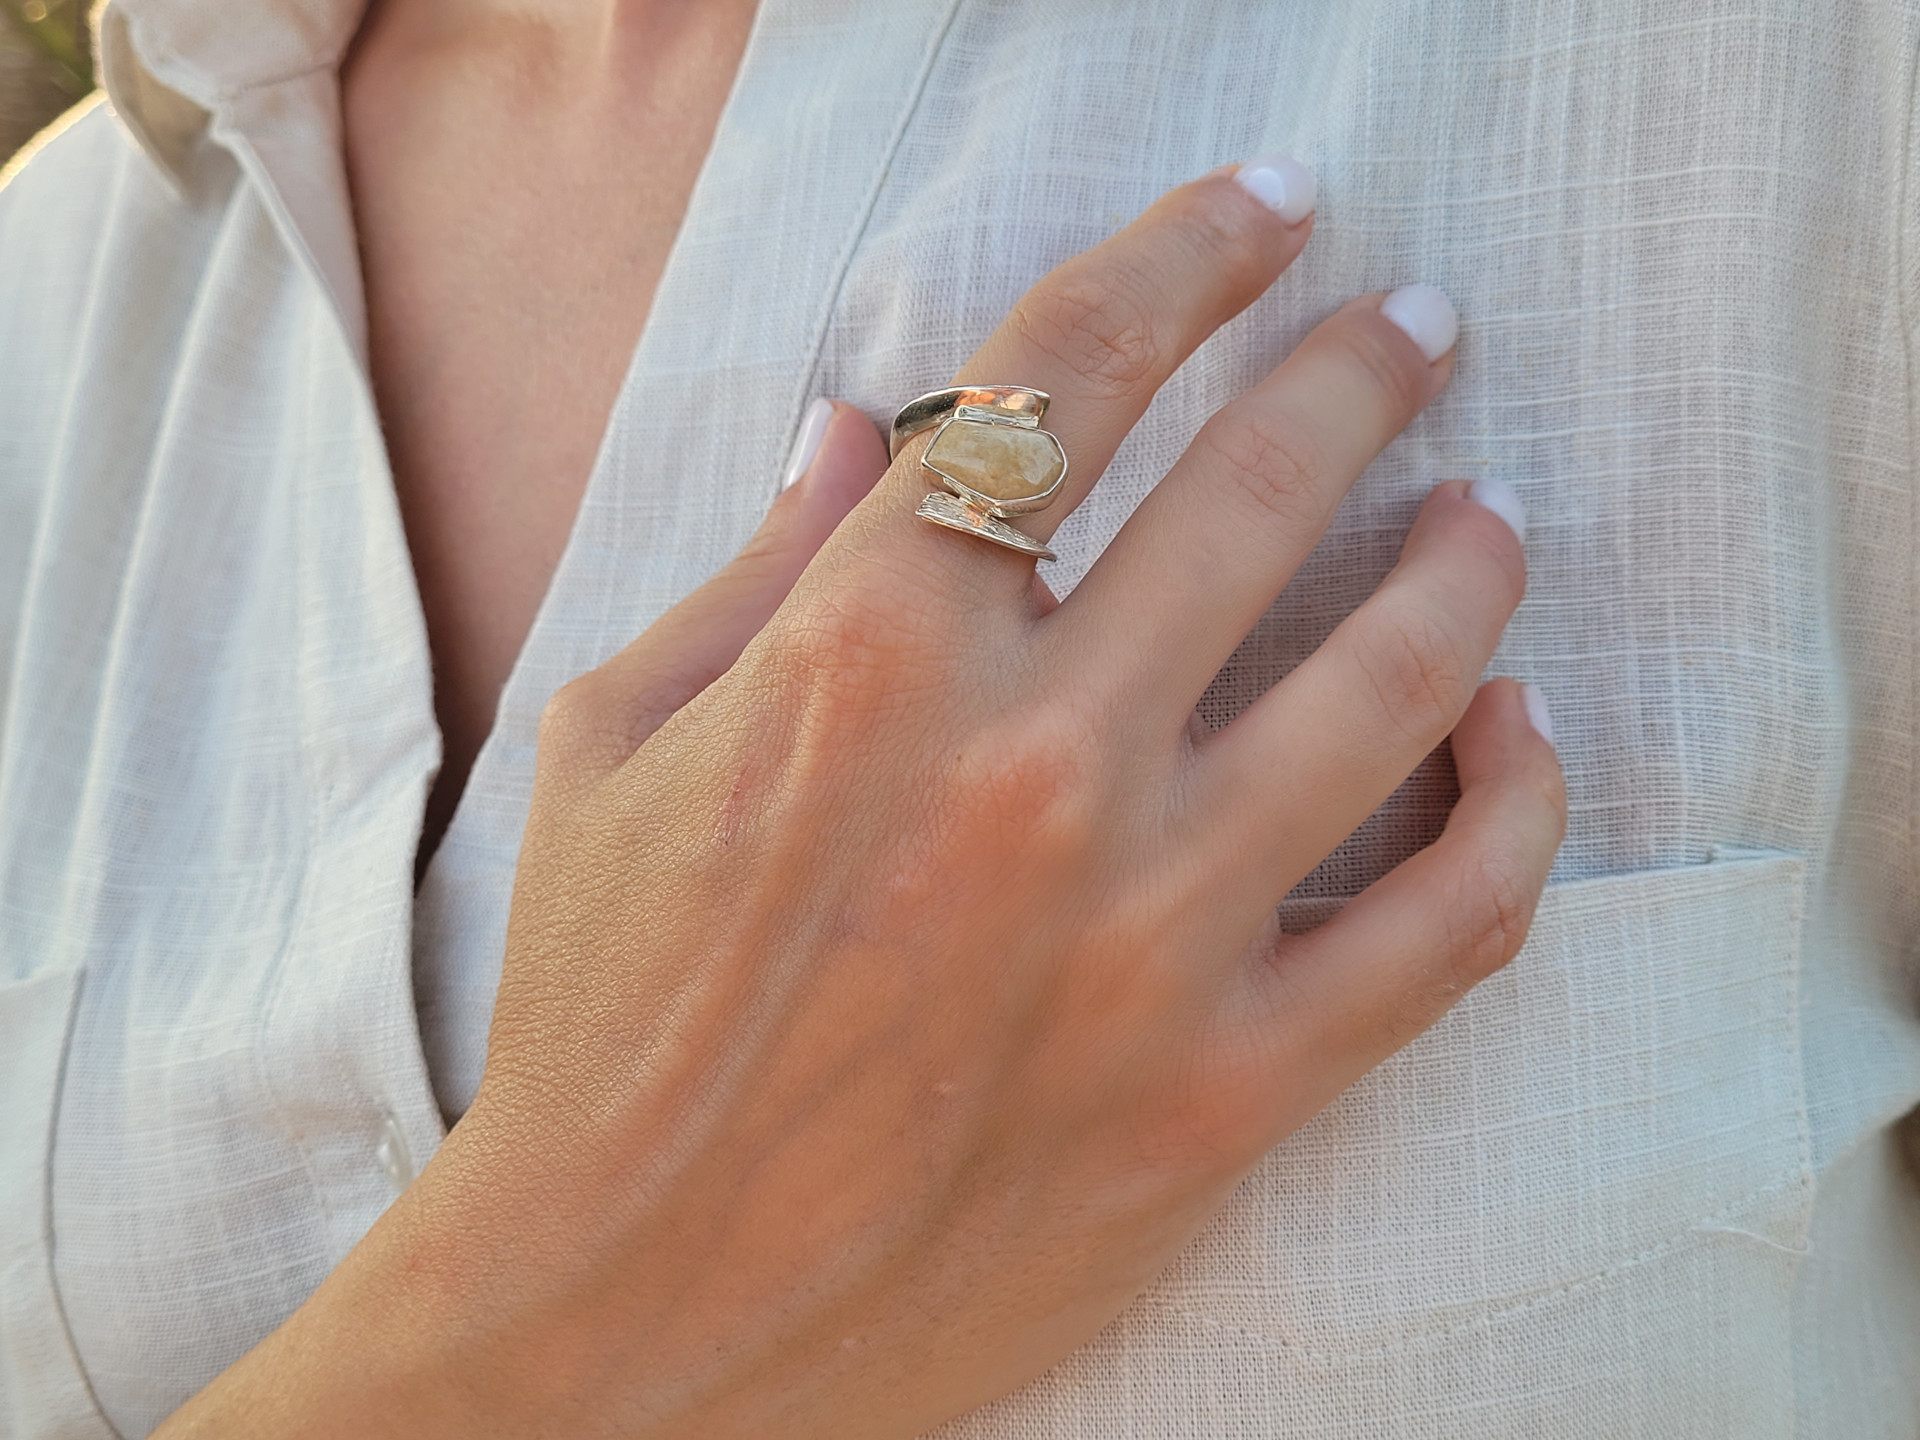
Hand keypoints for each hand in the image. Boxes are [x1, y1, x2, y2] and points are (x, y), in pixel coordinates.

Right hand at [160, 164, 1563, 1438]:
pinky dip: (1520, 808)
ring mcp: (1147, 939)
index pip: (1064, 376)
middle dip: (1355, 371)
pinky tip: (1518, 735)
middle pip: (1260, 491)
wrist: (633, 1317)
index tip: (1263, 207)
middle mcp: (1030, 773)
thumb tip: (852, 427)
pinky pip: (1451, 925)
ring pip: (1397, 685)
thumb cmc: (602, 1022)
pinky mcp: (1223, 1095)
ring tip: (1485, 511)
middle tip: (1412, 329)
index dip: (1183, 252)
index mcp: (863, 662)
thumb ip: (758, 570)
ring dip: (1465, 563)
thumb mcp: (614, 751)